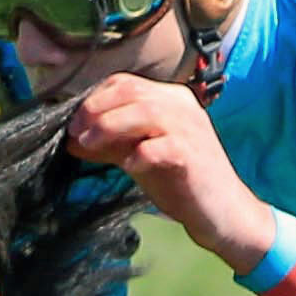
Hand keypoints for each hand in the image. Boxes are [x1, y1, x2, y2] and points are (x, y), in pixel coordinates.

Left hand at [63, 75, 272, 271]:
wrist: (223, 213)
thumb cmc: (181, 183)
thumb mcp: (139, 156)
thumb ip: (110, 144)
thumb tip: (71, 140)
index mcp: (170, 99)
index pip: (124, 83)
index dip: (94, 99)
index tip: (73, 124)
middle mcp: (182, 106)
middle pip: (131, 92)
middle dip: (96, 111)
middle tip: (75, 133)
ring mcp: (190, 129)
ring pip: (144, 112)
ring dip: (109, 127)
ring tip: (89, 145)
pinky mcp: (193, 156)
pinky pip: (161, 147)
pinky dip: (139, 154)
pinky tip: (127, 166)